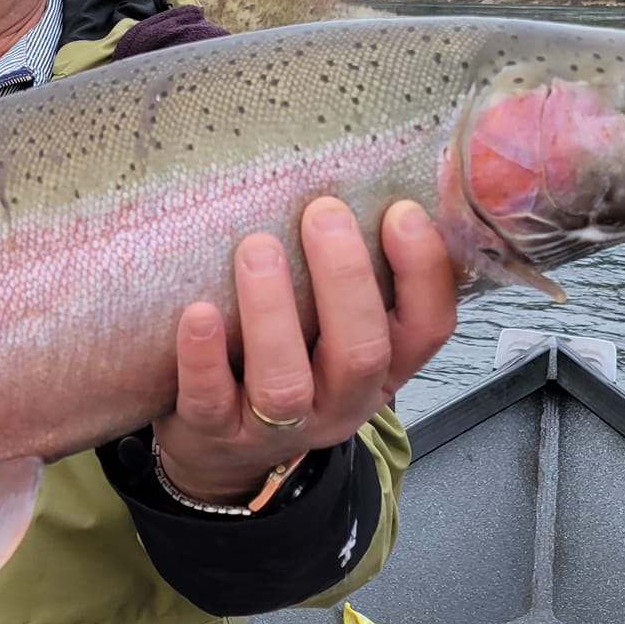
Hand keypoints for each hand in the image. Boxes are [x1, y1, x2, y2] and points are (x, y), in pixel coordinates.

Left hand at [152, 197, 456, 504]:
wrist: (221, 448)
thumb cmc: (282, 361)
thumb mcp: (331, 328)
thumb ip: (349, 276)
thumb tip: (356, 175)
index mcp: (382, 367)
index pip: (428, 327)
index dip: (424, 272)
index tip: (401, 211)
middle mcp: (340, 402)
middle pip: (361, 353)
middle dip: (345, 280)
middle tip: (322, 213)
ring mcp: (278, 426)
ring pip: (287, 382)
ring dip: (272, 312)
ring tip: (257, 249)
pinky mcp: (216, 433)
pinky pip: (210, 401)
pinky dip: (203, 357)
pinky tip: (196, 313)